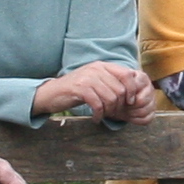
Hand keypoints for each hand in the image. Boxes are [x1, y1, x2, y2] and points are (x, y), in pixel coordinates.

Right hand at [36, 61, 153, 123]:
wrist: (51, 93)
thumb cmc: (76, 90)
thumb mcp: (94, 81)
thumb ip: (110, 81)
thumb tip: (132, 90)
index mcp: (102, 65)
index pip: (127, 74)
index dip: (132, 90)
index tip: (130, 102)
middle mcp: (96, 69)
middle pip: (120, 90)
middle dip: (119, 105)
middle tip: (112, 113)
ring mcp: (87, 78)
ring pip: (110, 98)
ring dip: (109, 111)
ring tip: (103, 115)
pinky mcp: (79, 88)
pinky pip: (98, 104)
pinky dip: (98, 114)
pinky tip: (95, 118)